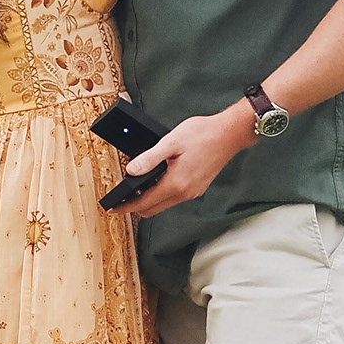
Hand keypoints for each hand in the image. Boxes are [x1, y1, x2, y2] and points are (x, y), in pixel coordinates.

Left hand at [125, 104, 254, 214]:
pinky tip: (158, 181)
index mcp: (176, 183)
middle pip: (153, 209)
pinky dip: (162, 194)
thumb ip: (149, 158)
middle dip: (135, 207)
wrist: (230, 134)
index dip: (126, 207)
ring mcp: (193, 192)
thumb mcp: (171, 142)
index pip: (144, 203)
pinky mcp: (198, 188)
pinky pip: (175, 198)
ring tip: (137, 187)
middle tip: (122, 200)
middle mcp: (185, 193)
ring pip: (164, 204)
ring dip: (150, 200)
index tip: (114, 208)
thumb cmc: (203, 134)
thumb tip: (131, 170)